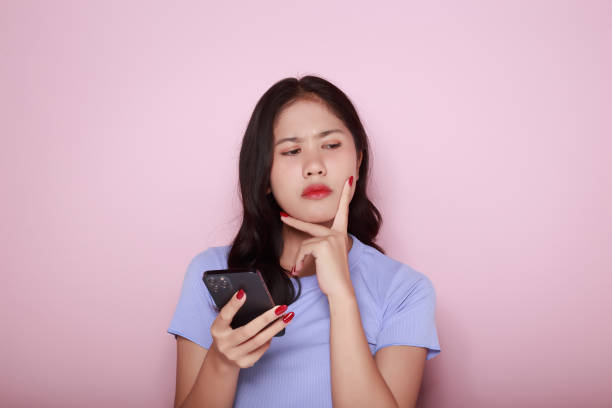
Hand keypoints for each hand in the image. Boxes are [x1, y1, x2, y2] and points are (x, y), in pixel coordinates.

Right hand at [209, 289, 294, 368]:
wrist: (222, 358)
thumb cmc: (227, 333)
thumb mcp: (225, 323)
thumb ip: (234, 312)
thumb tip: (254, 298)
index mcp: (217, 330)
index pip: (224, 316)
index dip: (233, 305)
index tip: (243, 292)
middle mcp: (224, 344)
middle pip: (248, 331)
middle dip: (267, 318)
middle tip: (282, 307)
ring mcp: (234, 356)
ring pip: (259, 341)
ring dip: (276, 328)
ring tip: (288, 317)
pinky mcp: (244, 363)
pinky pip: (262, 349)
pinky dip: (270, 338)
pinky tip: (276, 329)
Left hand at [279, 176, 354, 298]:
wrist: (340, 289)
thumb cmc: (333, 276)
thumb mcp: (328, 257)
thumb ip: (320, 246)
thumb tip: (306, 248)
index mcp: (340, 235)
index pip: (343, 212)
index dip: (345, 196)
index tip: (349, 181)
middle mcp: (337, 234)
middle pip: (310, 226)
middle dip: (293, 221)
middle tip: (281, 215)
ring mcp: (331, 238)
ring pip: (304, 244)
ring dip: (300, 259)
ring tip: (302, 269)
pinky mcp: (323, 244)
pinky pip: (304, 250)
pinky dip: (300, 261)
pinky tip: (301, 271)